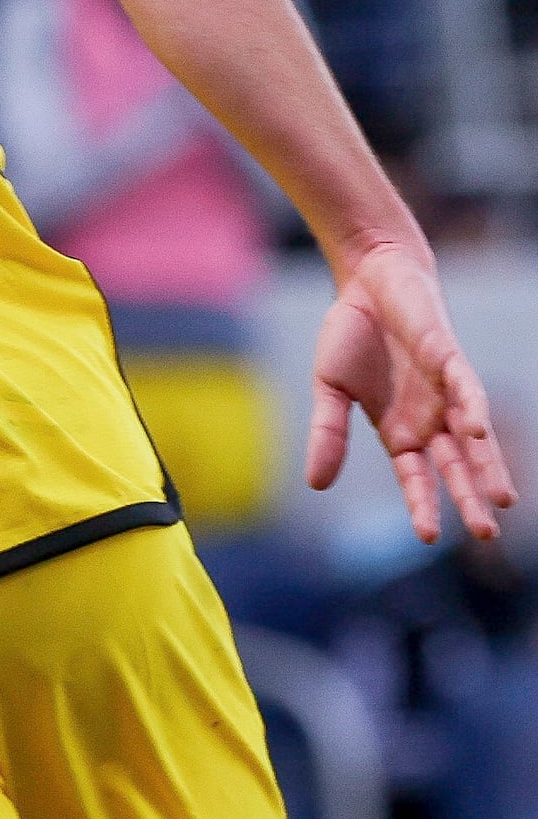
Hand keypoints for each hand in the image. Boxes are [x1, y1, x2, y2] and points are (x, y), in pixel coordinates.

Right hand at [312, 240, 516, 544]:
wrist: (368, 281)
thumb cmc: (350, 335)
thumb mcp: (329, 390)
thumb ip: (328, 434)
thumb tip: (317, 484)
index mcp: (398, 430)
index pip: (416, 477)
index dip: (422, 505)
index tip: (427, 537)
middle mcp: (429, 418)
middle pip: (454, 467)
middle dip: (470, 498)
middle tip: (486, 534)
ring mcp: (444, 392)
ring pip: (472, 439)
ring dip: (487, 468)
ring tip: (502, 499)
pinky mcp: (449, 361)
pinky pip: (465, 391)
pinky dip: (472, 411)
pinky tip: (473, 433)